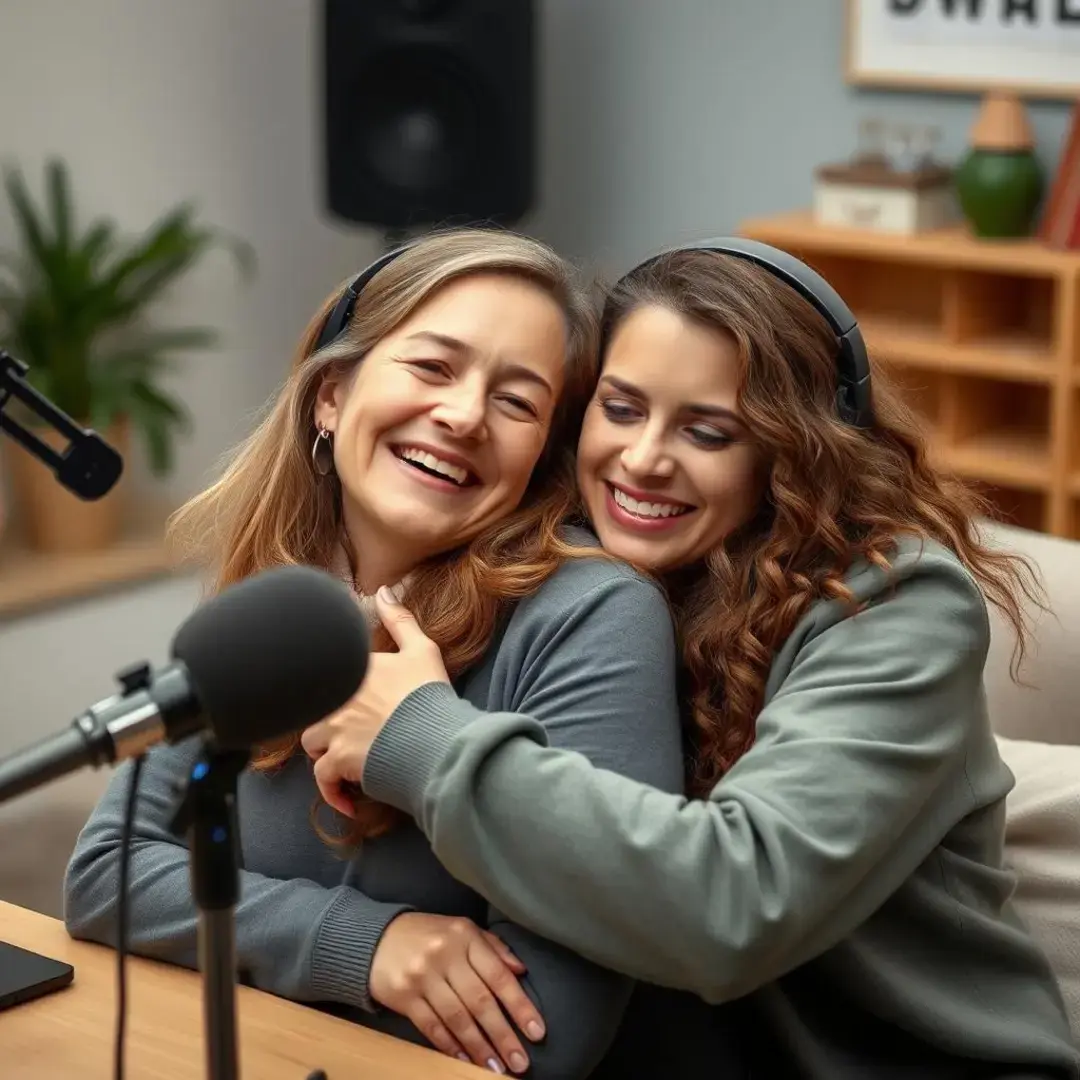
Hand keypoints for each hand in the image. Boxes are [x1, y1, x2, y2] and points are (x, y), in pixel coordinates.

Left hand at [301, 588, 451, 814]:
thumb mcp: (422, 649)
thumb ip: (399, 619)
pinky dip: (333, 792)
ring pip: (312, 743)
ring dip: (327, 755)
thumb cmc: (432, 695)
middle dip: (330, 726)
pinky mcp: (338, 759)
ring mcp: (335, 727)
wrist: (440, 739)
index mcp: (355, 668)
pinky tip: (348, 799)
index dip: (341, 696)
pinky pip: (322, 778)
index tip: (356, 710)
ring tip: (351, 764)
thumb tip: (383, 589)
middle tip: (358, 739)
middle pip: (316, 711)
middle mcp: (338, 695)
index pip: (329, 676)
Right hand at [371, 912, 545, 1073]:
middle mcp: (445, 954)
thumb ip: (493, 948)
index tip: (537, 1031)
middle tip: (520, 1061)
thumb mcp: (462, 929)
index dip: (520, 1005)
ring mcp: (423, 976)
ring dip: (479, 1047)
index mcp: (465, 936)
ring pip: (457, 1018)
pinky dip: (450, 1046)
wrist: (376, 937)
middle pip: (480, 1001)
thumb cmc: (429, 935)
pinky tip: (465, 1060)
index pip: (498, 975)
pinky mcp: (404, 996)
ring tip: (496, 1068)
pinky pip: (432, 1026)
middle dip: (503, 1035)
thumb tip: (521, 971)